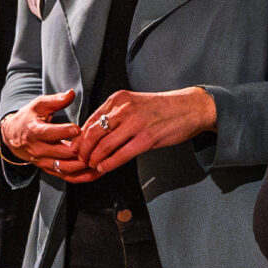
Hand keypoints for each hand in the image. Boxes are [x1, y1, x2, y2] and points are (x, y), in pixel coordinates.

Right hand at [0, 90, 95, 183]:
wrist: (13, 136)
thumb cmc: (29, 117)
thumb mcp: (39, 105)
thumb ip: (55, 100)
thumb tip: (71, 93)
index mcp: (34, 132)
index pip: (50, 134)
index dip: (64, 132)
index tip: (79, 128)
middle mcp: (38, 150)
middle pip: (61, 154)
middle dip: (80, 150)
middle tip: (97, 144)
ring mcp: (43, 162)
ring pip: (65, 168)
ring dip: (83, 166)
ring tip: (100, 159)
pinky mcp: (48, 169)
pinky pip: (65, 177)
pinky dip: (81, 176)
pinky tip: (96, 172)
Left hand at [73, 87, 216, 176]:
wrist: (191, 108)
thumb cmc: (162, 109)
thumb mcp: (134, 104)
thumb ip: (114, 117)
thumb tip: (92, 136)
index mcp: (119, 99)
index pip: (90, 120)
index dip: (80, 139)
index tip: (76, 150)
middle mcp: (125, 108)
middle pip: (92, 134)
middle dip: (83, 151)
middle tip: (80, 161)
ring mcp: (136, 122)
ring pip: (104, 145)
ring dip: (94, 159)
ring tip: (92, 166)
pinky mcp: (147, 138)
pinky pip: (121, 154)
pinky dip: (109, 164)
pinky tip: (104, 168)